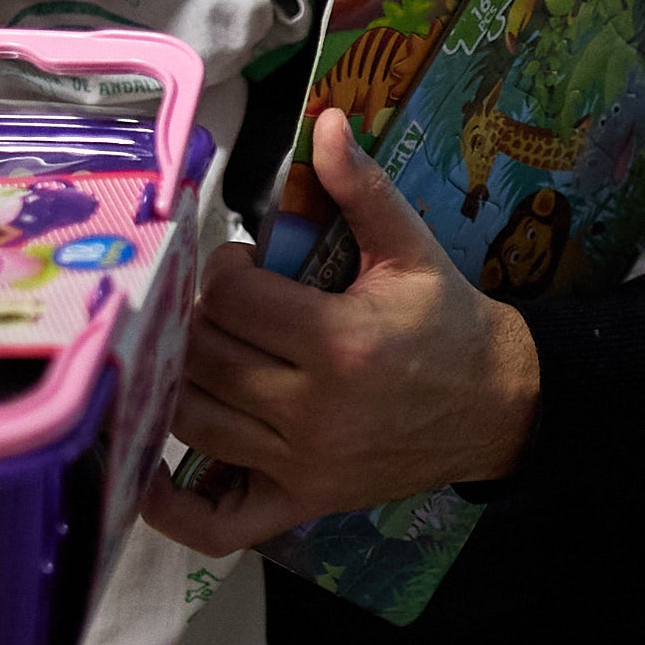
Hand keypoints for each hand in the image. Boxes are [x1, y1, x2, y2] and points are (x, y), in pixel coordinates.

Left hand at [143, 110, 538, 553]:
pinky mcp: (301, 502)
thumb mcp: (412, 248)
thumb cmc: (447, 322)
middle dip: (193, 320)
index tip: (240, 264)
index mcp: (340, 341)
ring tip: (193, 354)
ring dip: (176, 381)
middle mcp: (313, 409)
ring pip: (194, 422)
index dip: (219, 272)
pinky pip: (218, 524)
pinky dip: (173, 507)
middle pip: (202, 358)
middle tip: (211, 306)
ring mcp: (303, 463)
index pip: (229, 301)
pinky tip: (147, 470)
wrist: (497, 405)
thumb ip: (362, 188)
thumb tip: (325, 120)